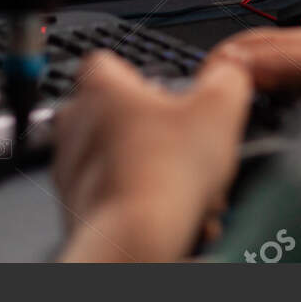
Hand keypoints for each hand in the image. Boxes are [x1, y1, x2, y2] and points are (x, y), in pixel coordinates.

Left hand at [52, 51, 252, 261]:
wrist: (134, 240)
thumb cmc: (162, 177)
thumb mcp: (218, 110)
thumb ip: (226, 79)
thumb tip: (229, 72)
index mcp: (101, 88)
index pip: (107, 61)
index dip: (139, 74)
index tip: (164, 91)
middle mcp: (76, 122)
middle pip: (116, 113)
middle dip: (152, 130)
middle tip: (184, 146)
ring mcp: (71, 165)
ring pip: (117, 157)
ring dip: (149, 168)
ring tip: (186, 188)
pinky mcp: (76, 203)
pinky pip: (112, 192)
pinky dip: (139, 199)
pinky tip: (170, 212)